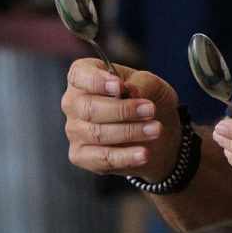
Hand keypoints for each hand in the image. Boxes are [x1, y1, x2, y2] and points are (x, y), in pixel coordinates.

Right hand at [61, 58, 181, 181]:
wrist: (158, 133)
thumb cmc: (149, 100)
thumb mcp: (152, 84)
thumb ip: (140, 84)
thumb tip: (129, 91)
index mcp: (84, 76)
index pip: (80, 75)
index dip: (97, 81)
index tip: (120, 86)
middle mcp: (74, 102)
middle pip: (89, 108)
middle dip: (123, 110)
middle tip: (151, 110)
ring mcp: (75, 130)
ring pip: (97, 133)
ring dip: (130, 132)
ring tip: (155, 130)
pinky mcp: (81, 155)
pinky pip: (100, 158)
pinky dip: (124, 156)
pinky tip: (143, 153)